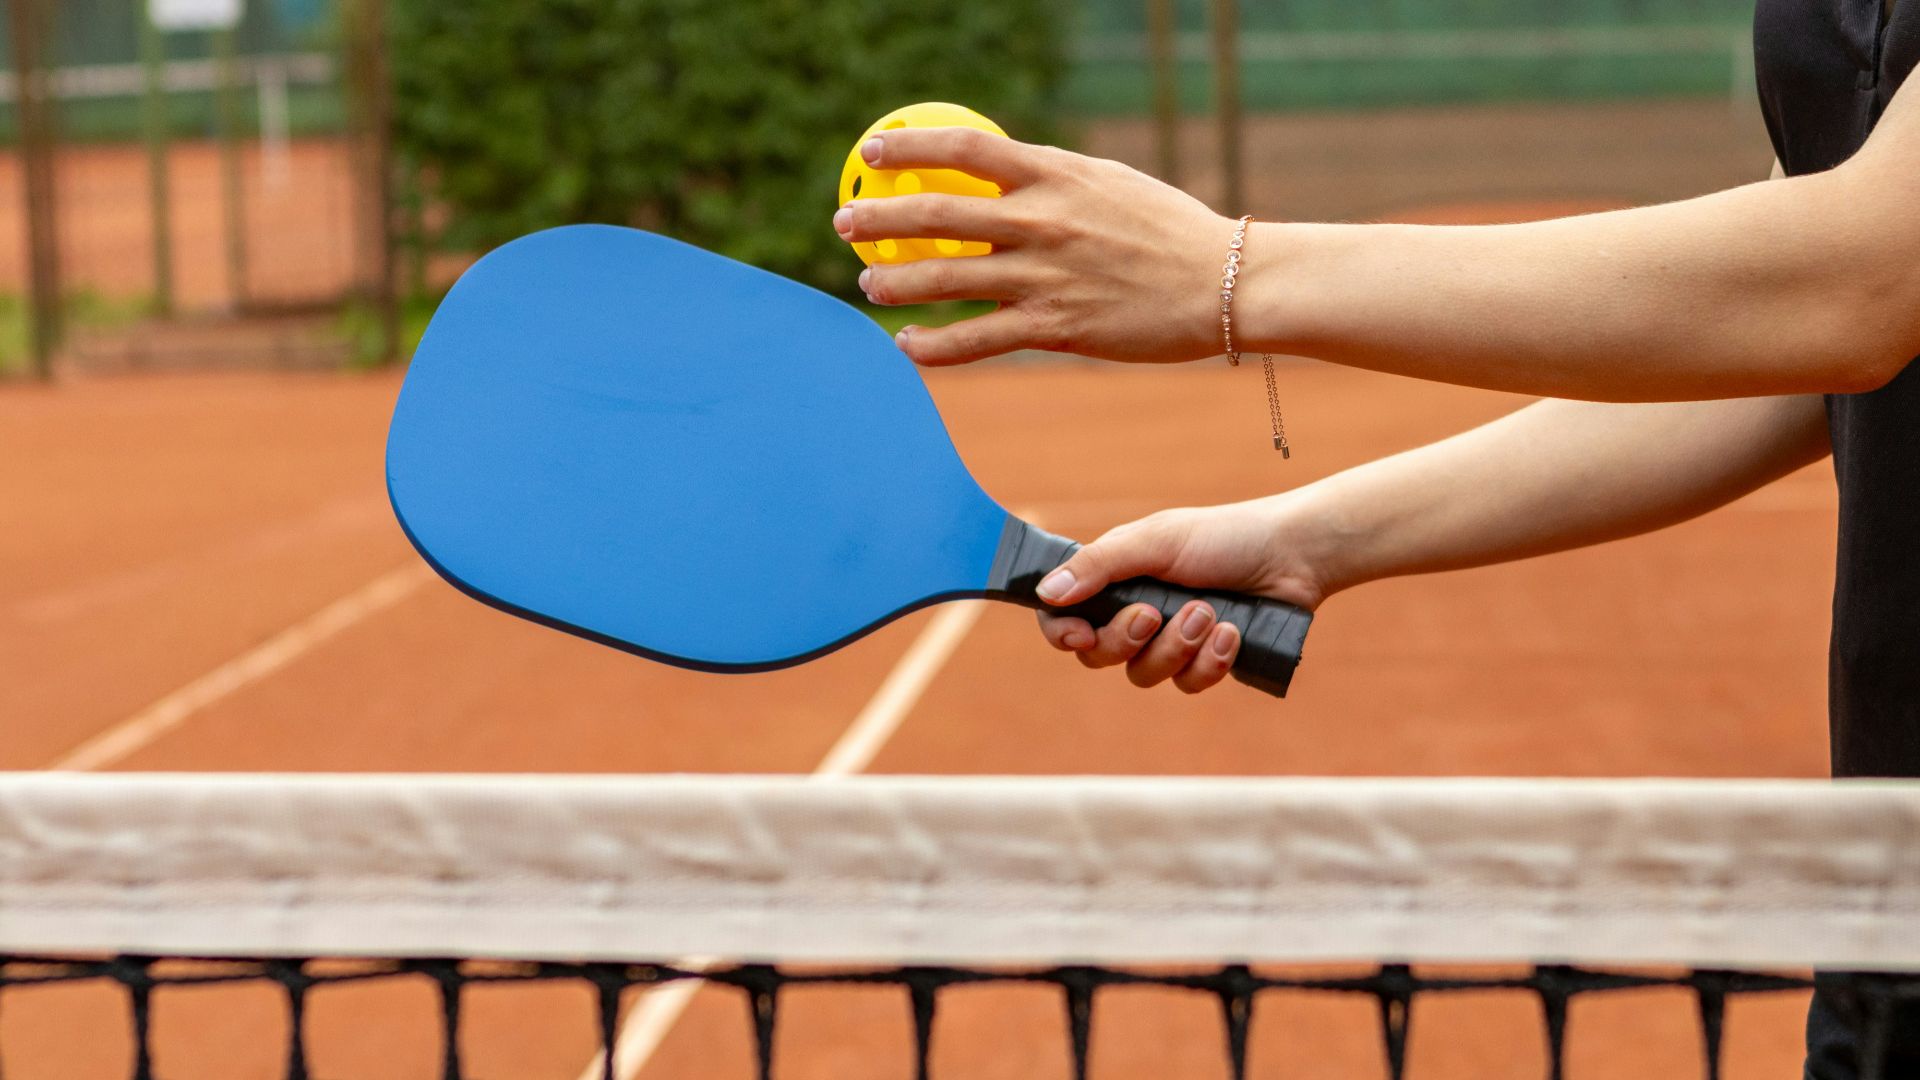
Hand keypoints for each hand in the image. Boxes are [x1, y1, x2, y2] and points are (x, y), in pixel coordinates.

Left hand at [831, 128, 1233, 365]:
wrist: (1224, 285)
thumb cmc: (1170, 233)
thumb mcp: (1110, 185)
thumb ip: (1055, 181)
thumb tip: (1008, 173)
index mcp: (1055, 175)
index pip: (965, 149)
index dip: (910, 147)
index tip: (875, 153)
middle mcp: (1042, 221)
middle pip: (937, 214)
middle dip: (879, 219)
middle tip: (845, 225)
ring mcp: (1044, 277)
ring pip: (946, 279)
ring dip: (896, 283)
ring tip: (868, 286)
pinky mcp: (1054, 328)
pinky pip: (976, 341)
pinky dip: (934, 347)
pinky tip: (908, 347)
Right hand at [1032, 499, 1332, 693]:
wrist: (1293, 556)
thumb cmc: (1223, 537)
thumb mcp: (1156, 542)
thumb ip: (1099, 567)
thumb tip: (1046, 593)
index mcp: (1115, 579)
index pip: (1063, 616)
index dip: (1062, 632)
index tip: (1079, 635)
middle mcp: (1135, 613)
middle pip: (1098, 656)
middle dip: (1127, 639)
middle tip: (1157, 612)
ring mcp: (1169, 642)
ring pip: (1144, 675)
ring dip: (1177, 646)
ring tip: (1210, 613)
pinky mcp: (1204, 663)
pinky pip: (1187, 684)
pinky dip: (1210, 662)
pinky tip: (1232, 634)